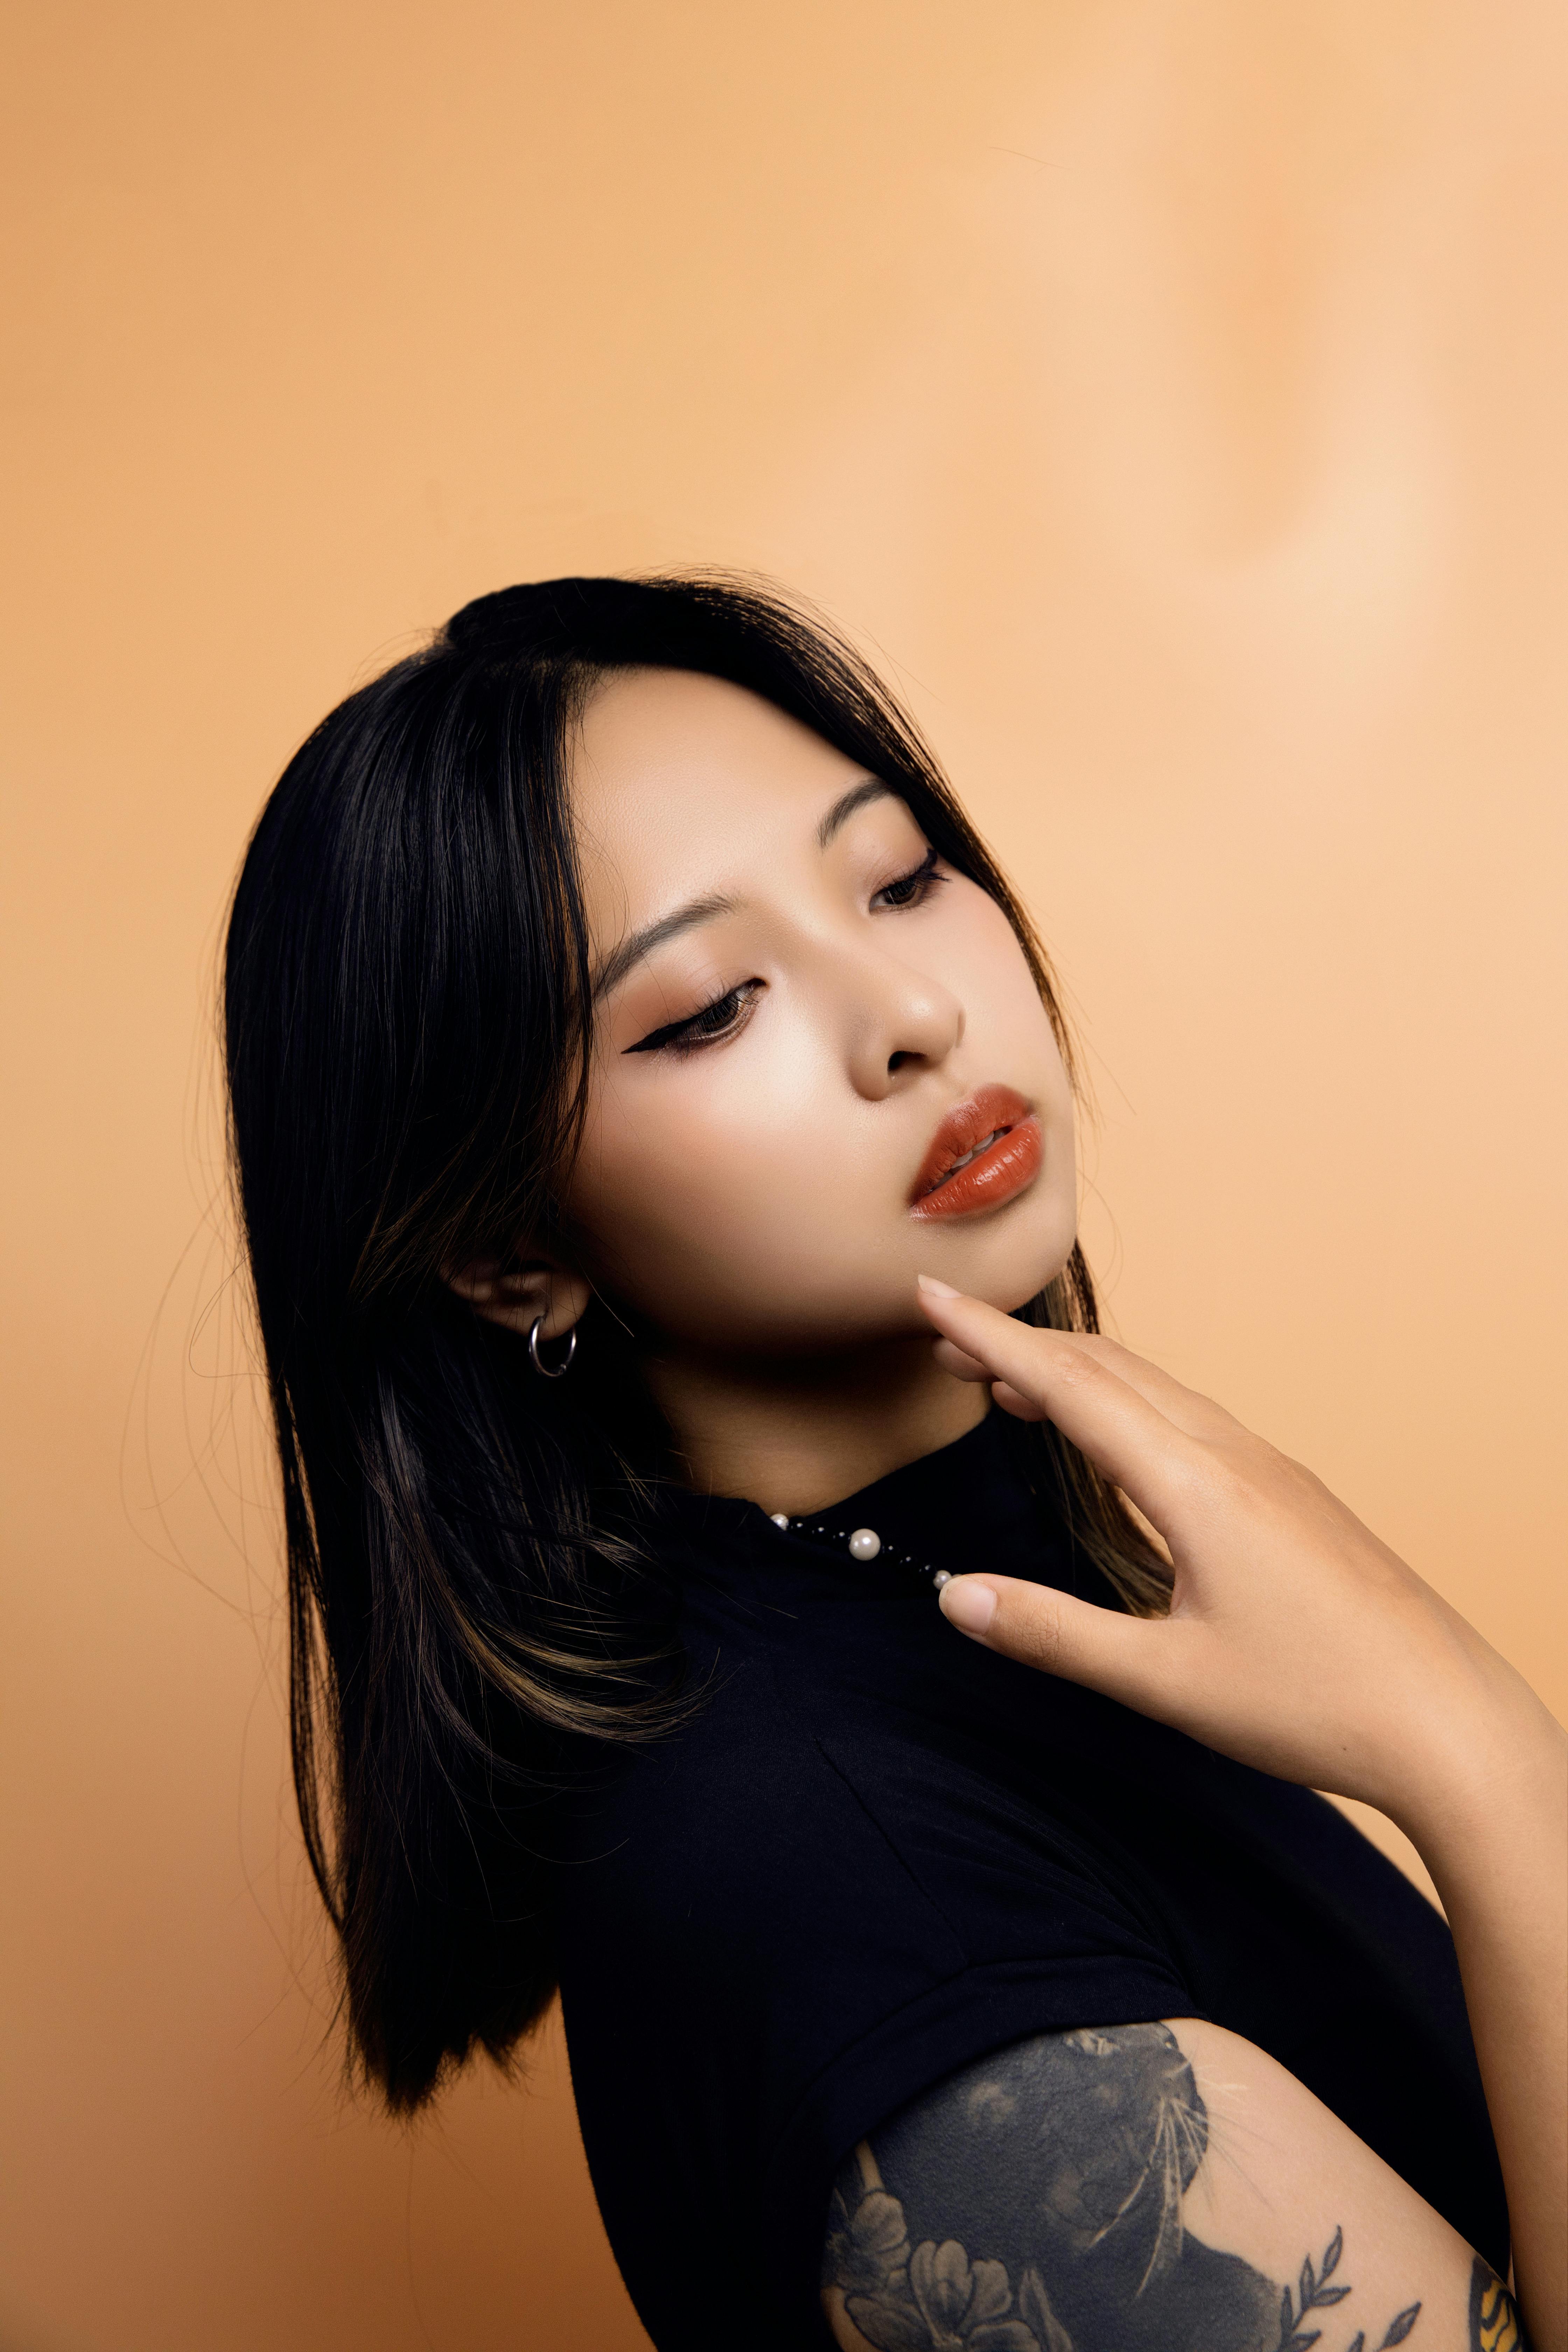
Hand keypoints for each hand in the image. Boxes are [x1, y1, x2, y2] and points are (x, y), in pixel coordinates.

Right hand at [915, 1279, 1556, 1840]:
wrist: (1451, 1721)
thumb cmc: (1317, 1705)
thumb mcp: (1164, 1683)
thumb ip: (1054, 1634)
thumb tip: (956, 1596)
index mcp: (1194, 1487)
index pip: (1069, 1387)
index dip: (991, 1338)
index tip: (931, 1293)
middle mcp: (1233, 1458)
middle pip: (1109, 1370)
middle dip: (1021, 1347)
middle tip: (947, 1337)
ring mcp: (1269, 1471)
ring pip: (1154, 1389)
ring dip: (1076, 1374)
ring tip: (1011, 1383)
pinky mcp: (1290, 1496)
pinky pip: (1191, 1418)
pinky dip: (1127, 1404)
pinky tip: (1114, 1438)